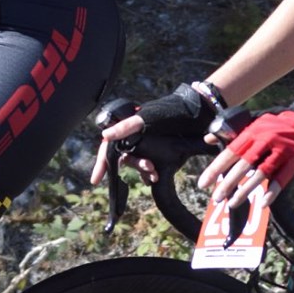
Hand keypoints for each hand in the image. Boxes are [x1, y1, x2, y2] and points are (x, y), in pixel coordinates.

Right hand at [91, 83, 215, 184]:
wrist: (198, 113)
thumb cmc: (170, 111)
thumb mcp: (147, 118)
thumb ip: (126, 126)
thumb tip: (105, 136)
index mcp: (127, 126)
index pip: (108, 146)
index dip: (102, 163)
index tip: (96, 180)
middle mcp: (134, 135)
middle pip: (124, 156)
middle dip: (134, 166)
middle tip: (148, 172)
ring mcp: (146, 143)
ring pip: (137, 161)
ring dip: (143, 170)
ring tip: (155, 174)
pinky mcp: (158, 150)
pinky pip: (148, 165)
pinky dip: (150, 173)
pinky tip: (155, 178)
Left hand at [199, 108, 293, 208]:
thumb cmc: (282, 122)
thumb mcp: (256, 121)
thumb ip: (232, 130)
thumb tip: (207, 138)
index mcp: (253, 131)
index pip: (230, 151)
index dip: (216, 168)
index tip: (203, 183)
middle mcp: (266, 139)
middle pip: (243, 164)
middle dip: (228, 183)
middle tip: (217, 198)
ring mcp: (283, 149)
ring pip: (261, 173)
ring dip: (247, 190)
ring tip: (234, 203)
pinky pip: (283, 177)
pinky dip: (273, 191)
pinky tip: (263, 203)